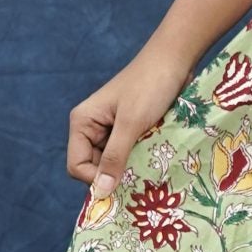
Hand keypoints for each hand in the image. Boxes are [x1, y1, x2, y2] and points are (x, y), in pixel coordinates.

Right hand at [65, 39, 199, 198]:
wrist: (174, 60)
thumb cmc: (150, 86)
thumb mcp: (131, 124)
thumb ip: (115, 157)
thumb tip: (101, 192)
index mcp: (82, 122)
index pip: (77, 166)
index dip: (96, 180)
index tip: (123, 184)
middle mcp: (92, 127)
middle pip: (95, 167)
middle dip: (114, 175)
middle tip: (139, 178)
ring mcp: (111, 129)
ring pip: (114, 163)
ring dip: (129, 168)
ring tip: (149, 166)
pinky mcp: (129, 129)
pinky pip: (129, 154)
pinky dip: (139, 159)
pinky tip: (154, 158)